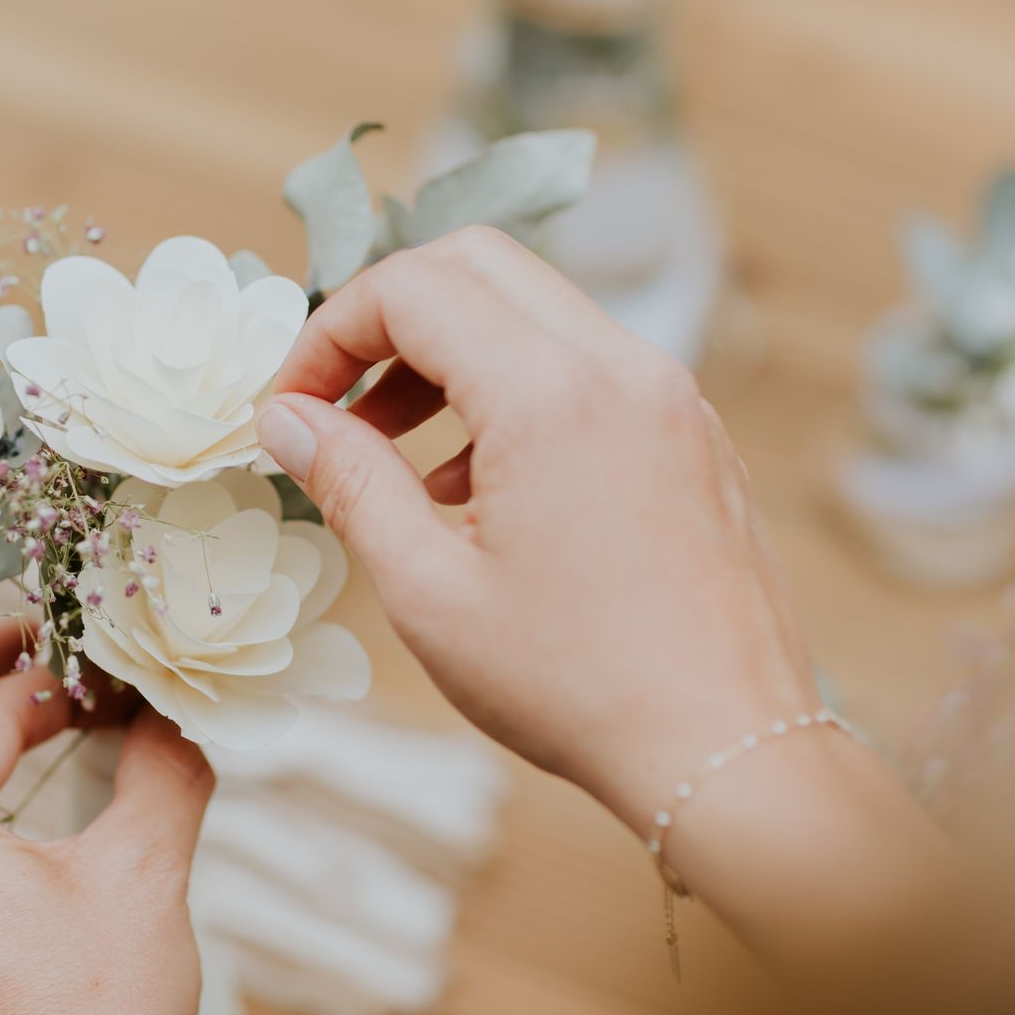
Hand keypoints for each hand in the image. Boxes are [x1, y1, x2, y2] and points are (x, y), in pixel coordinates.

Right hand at [257, 228, 946, 965]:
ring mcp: (668, 395)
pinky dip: (514, 390)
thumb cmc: (576, 686)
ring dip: (449, 355)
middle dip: (387, 319)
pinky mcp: (692, 432)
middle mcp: (621, 367)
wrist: (729, 750)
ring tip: (395, 460)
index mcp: (551, 394)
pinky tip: (477, 491)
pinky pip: (586, 365)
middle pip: (475, 265)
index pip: (411, 287)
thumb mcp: (429, 592)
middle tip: (338, 407)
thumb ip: (350, 483)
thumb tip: (286, 419)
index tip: (291, 409)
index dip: (328, 334)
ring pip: (533, 310)